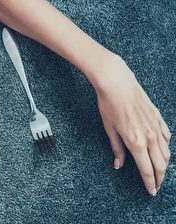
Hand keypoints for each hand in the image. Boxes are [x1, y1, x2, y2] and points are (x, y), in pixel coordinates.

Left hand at [93, 53, 170, 194]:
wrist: (117, 83)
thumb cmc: (109, 105)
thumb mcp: (109, 129)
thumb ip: (117, 149)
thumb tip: (119, 165)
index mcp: (136, 142)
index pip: (146, 169)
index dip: (149, 183)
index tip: (150, 191)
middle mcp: (150, 137)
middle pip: (160, 164)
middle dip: (159, 178)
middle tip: (156, 185)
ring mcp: (156, 127)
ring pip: (166, 153)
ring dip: (164, 165)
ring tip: (160, 172)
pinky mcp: (159, 118)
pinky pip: (167, 138)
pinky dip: (166, 147)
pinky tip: (162, 150)